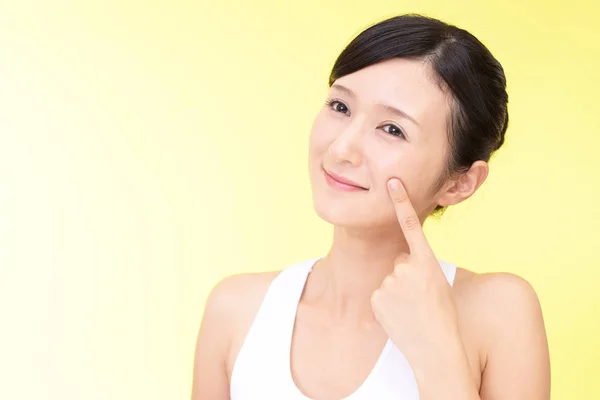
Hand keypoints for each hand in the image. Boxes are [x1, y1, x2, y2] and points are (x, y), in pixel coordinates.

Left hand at [370, 178, 460, 369]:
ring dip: (398, 291)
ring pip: (390, 278)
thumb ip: (420, 266)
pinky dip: (387, 303)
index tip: (392, 182)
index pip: (412, 225)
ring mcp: (389, 282)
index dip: (402, 201)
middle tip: (420, 296)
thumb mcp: (439, 283)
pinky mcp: (377, 297)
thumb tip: (401, 261)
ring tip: (412, 309)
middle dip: (406, 274)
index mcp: (428, 262)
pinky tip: (400, 316)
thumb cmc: (443, 316)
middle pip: (399, 261)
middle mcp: (406, 267)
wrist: (436, 349)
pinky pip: (380, 293)